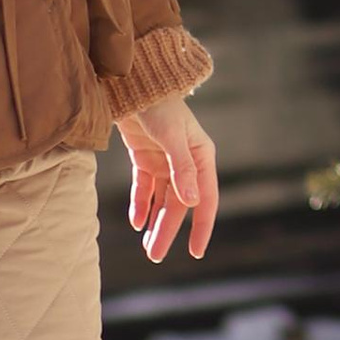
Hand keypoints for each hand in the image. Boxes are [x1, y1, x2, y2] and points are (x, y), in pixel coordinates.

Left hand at [116, 94, 218, 263]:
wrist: (135, 84)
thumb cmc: (160, 106)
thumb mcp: (172, 137)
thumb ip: (182, 169)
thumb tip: (193, 201)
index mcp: (202, 157)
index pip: (205, 199)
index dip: (201, 227)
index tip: (195, 252)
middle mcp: (186, 162)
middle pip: (179, 204)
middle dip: (168, 230)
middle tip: (154, 255)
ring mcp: (165, 161)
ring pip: (161, 200)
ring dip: (154, 222)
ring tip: (146, 245)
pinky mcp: (145, 158)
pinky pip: (144, 189)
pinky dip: (140, 204)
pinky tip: (135, 222)